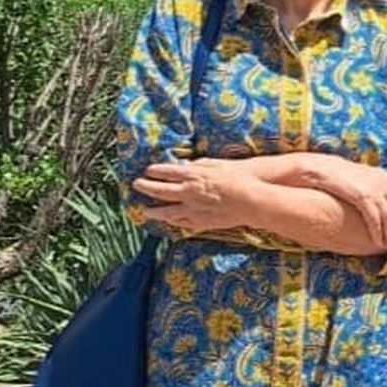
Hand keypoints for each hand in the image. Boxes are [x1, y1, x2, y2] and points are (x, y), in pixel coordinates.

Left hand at [132, 159, 249, 234]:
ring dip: (153, 210)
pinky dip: (171, 221)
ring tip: (144, 210)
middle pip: (160, 190)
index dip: (154, 171)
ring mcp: (192, 209)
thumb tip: (188, 165)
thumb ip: (200, 164)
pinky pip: (181, 222)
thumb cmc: (238, 179)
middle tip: (136, 185)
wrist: (250, 200)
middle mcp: (188, 192)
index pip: (166, 172)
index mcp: (192, 176)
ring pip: (166, 211)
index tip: (147, 171)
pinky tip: (167, 221)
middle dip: (145, 187)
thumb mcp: (218, 164)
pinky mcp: (200, 222)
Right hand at [294, 159, 386, 248]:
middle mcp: (382, 181)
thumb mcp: (365, 175)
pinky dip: (378, 232)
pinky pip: (374, 219)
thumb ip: (377, 184)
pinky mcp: (362, 197)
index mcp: (385, 175)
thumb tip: (386, 198)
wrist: (324, 169)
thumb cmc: (341, 174)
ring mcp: (373, 189)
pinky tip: (378, 241)